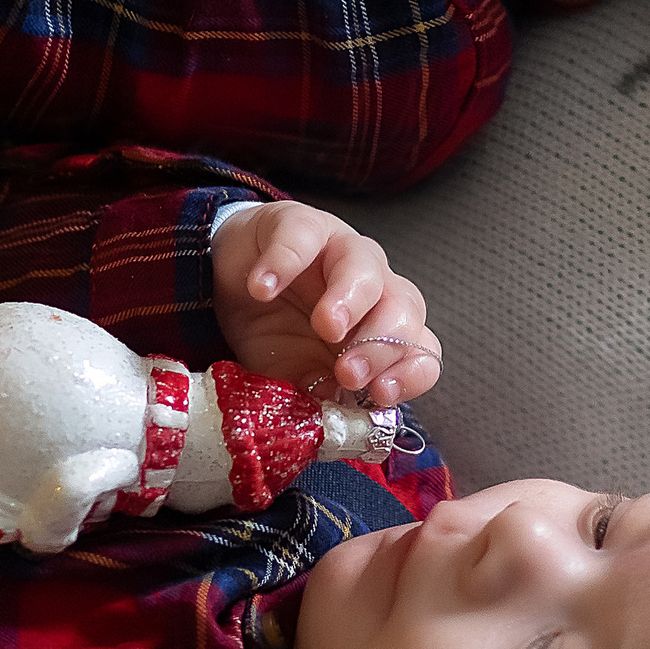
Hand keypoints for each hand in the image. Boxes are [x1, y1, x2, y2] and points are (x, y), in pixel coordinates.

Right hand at [211, 199, 440, 406]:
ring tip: (326, 325)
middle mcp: (375, 289)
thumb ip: (320, 398)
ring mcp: (340, 251)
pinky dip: (283, 262)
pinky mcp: (300, 225)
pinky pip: (301, 238)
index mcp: (382, 331)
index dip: (410, 372)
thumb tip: (340, 423)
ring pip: (366, 266)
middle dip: (382, 345)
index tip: (382, 395)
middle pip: (404, 308)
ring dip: (350, 300)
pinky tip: (262, 288)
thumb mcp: (295, 378)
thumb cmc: (276, 334)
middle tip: (349, 372)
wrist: (228, 284)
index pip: (421, 351)